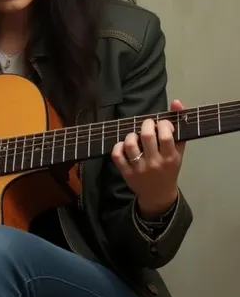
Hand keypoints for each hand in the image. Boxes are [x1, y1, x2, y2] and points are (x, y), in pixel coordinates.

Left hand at [111, 100, 185, 217]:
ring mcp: (139, 169)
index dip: (163, 124)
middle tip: (147, 126)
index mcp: (170, 157)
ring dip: (132, 135)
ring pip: (130, 144)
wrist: (159, 194)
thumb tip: (177, 102)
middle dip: (146, 124)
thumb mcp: (179, 151)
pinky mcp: (126, 173)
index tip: (162, 125)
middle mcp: (154, 163)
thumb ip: (179, 127)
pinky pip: (117, 155)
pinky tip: (124, 146)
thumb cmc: (170, 168)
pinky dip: (118, 147)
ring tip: (136, 136)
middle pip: (146, 136)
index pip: (165, 135)